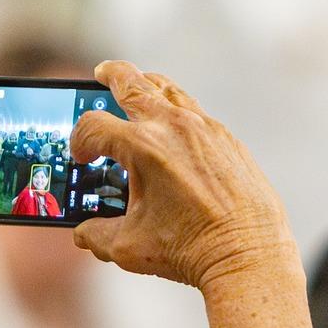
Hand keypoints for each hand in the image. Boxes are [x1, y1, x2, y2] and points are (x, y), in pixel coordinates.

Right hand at [70, 61, 293, 288]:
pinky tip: (173, 123)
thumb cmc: (189, 250)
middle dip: (111, 76)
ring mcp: (204, 128)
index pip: (94, 127)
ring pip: (169, 90)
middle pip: (132, 83)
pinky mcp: (226, 139)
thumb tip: (84, 233)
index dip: (80, 141)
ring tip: (138, 83)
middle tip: (102, 72)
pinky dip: (177, 110)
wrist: (246, 254)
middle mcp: (172, 127)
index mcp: (142, 147)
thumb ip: (97, 235)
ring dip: (148, 84)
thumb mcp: (129, 246)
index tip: (82, 156)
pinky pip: (195, 111)